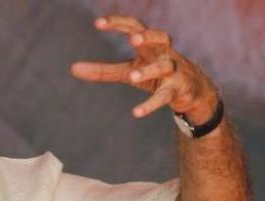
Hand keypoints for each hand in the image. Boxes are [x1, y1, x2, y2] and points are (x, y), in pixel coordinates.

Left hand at [71, 15, 218, 123]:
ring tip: (132, 76)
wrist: (191, 91)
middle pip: (159, 37)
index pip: (135, 27)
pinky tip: (136, 112)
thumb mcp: (128, 71)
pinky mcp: (177, 90)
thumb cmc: (155, 76)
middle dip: (147, 36)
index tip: (98, 23)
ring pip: (164, 66)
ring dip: (148, 71)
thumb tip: (72, 68)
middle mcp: (163, 53)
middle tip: (132, 39)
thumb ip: (102, 70)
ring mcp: (173, 71)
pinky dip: (150, 104)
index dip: (118, 23)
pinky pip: (164, 96)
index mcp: (149, 45)